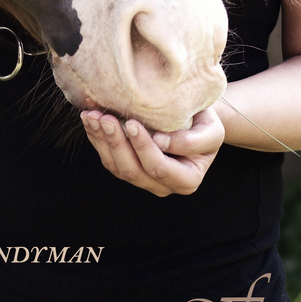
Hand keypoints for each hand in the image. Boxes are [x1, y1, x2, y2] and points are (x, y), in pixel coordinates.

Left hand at [80, 107, 223, 196]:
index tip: (132, 122)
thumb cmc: (205, 124)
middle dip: (116, 143)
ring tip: (92, 116)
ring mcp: (143, 179)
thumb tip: (160, 142)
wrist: (196, 119)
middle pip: (133, 171)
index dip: (143, 147)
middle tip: (105, 117)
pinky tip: (90, 120)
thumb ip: (191, 141)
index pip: (159, 167)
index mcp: (186, 180)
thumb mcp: (211, 131)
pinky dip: (97, 139)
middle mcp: (162, 185)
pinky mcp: (128, 167)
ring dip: (101, 141)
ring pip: (116, 167)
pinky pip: (109, 159)